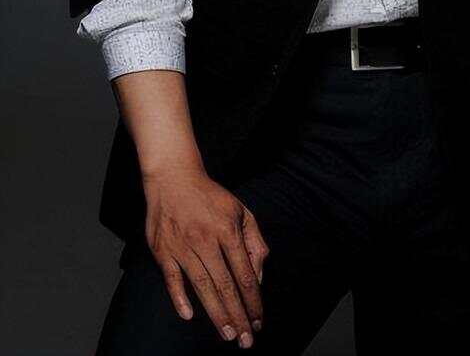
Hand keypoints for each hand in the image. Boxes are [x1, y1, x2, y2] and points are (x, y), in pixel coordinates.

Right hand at [143, 163, 269, 347]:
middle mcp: (206, 240)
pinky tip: (189, 315)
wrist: (174, 177)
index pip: (244, 274)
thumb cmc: (211, 197)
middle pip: (225, 286)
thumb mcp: (241, 210)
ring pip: (202, 287)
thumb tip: (258, 276)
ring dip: (216, 314)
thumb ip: (254, 241)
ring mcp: (182, 246)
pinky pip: (172, 279)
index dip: (253, 301)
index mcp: (228, 230)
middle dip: (238, 316)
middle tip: (246, 341)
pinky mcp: (163, 250)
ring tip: (227, 335)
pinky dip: (179, 298)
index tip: (259, 321)